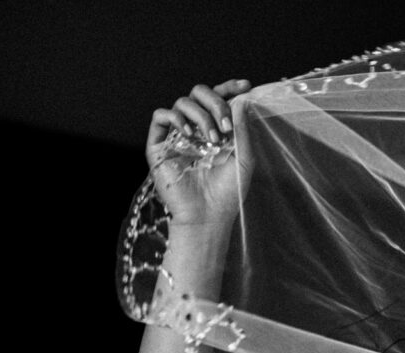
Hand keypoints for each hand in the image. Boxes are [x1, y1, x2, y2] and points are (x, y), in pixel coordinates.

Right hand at [146, 80, 252, 228]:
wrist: (208, 214)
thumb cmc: (228, 191)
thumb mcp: (244, 158)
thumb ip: (242, 129)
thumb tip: (242, 99)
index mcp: (216, 128)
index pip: (219, 99)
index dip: (229, 88)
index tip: (245, 86)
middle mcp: (196, 128)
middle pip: (199, 93)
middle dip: (215, 103)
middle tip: (225, 125)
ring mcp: (176, 134)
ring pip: (182, 102)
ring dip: (200, 116)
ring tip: (211, 139)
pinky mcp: (159, 144)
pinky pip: (160, 116)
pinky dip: (175, 118)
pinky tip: (189, 134)